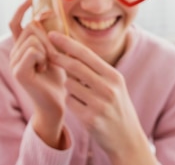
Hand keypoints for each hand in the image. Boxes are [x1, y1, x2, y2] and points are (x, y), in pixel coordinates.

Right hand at [9, 0, 66, 147]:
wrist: (56, 105)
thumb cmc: (57, 80)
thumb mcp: (54, 52)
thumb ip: (47, 36)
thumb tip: (45, 13)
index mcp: (20, 48)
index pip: (15, 23)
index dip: (22, 9)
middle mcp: (14, 53)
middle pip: (30, 27)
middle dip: (47, 36)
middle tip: (52, 55)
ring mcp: (14, 62)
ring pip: (33, 38)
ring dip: (47, 49)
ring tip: (48, 65)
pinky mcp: (18, 71)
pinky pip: (33, 51)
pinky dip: (43, 57)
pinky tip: (44, 69)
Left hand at [48, 31, 155, 163]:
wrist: (127, 140)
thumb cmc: (116, 107)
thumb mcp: (113, 85)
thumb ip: (95, 69)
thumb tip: (70, 48)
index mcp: (114, 76)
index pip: (86, 54)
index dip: (67, 43)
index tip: (52, 34)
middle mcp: (108, 89)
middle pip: (75, 66)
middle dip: (58, 57)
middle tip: (47, 52)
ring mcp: (100, 105)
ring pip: (69, 85)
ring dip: (68, 85)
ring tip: (79, 93)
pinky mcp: (90, 119)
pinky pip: (69, 102)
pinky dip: (69, 101)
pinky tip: (79, 106)